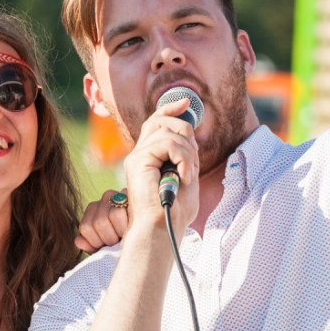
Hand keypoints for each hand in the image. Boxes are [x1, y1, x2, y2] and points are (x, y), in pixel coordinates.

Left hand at [75, 188, 131, 252]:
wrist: (148, 239)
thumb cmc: (124, 243)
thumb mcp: (105, 247)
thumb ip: (90, 244)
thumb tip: (78, 241)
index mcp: (95, 209)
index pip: (85, 227)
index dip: (95, 241)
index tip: (105, 246)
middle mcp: (107, 197)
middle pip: (99, 222)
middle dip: (109, 238)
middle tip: (118, 242)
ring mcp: (121, 193)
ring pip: (113, 216)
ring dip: (120, 232)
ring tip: (126, 235)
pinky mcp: (135, 195)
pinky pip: (124, 212)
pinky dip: (127, 224)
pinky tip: (133, 228)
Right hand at [120, 96, 200, 235]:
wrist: (160, 228)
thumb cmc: (173, 211)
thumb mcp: (186, 176)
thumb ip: (186, 155)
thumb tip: (191, 134)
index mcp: (148, 157)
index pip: (155, 122)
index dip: (170, 109)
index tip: (186, 102)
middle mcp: (139, 154)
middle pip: (161, 121)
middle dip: (184, 130)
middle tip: (192, 158)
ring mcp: (137, 156)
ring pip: (169, 133)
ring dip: (187, 152)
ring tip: (187, 175)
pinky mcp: (138, 161)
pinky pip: (168, 144)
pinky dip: (183, 158)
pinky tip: (183, 176)